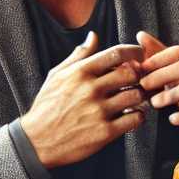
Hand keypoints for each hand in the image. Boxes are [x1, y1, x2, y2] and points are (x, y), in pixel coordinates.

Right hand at [19, 34, 148, 168]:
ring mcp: (99, 111)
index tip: (140, 55)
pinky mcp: (105, 132)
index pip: (116, 53)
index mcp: (80, 72)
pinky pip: (135, 118)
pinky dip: (138, 116)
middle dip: (139, 75)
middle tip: (139, 80)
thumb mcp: (57, 76)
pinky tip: (131, 116)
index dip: (134, 52)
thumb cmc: (47, 106)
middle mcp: (91, 89)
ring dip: (141, 96)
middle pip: (132, 73)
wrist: (36, 142)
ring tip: (135, 99)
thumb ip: (79, 56)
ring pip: (137, 95)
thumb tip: (93, 36)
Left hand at [136, 30, 178, 130]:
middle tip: (144, 85)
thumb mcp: (175, 71)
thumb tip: (140, 35)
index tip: (141, 68)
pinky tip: (172, 119)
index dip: (158, 58)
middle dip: (161, 76)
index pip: (178, 52)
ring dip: (170, 95)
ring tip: (155, 103)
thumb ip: (159, 55)